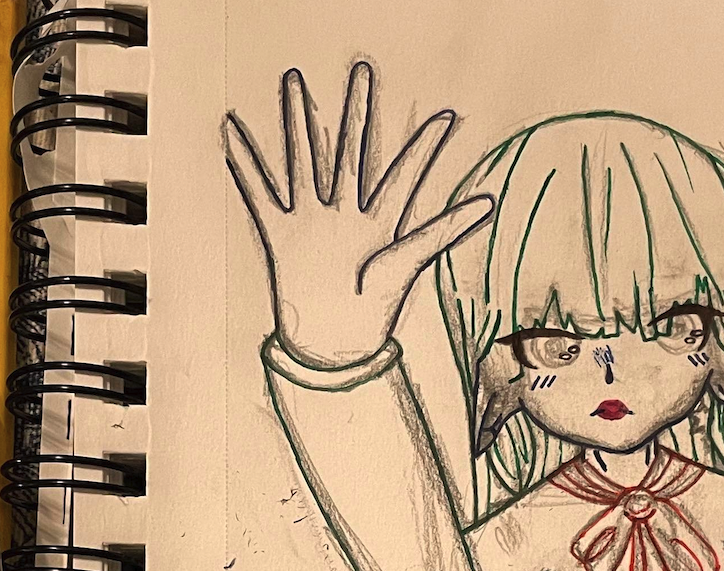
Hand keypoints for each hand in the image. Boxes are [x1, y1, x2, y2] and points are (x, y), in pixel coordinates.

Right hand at [224, 62, 494, 371]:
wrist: (333, 346)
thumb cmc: (372, 311)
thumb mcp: (410, 262)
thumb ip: (443, 230)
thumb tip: (489, 204)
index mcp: (379, 222)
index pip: (404, 176)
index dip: (425, 149)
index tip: (445, 118)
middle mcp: (345, 215)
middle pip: (350, 152)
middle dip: (356, 112)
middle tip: (363, 71)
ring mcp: (311, 222)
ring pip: (303, 160)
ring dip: (297, 123)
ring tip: (293, 83)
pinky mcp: (280, 234)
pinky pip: (260, 193)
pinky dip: (245, 165)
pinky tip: (234, 132)